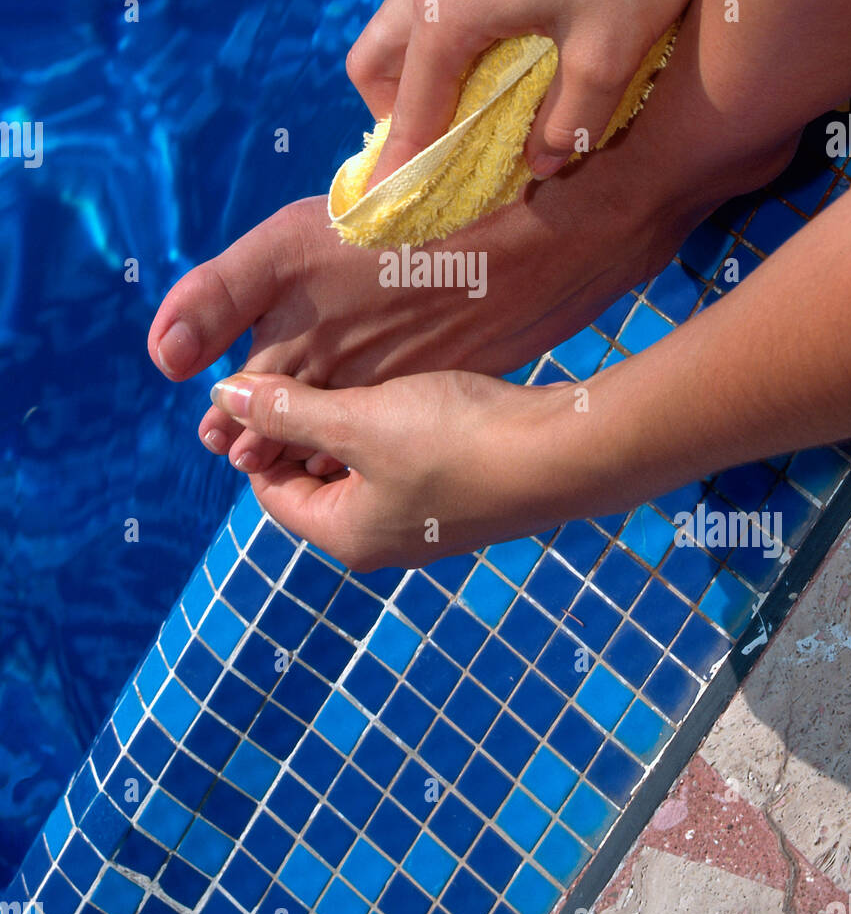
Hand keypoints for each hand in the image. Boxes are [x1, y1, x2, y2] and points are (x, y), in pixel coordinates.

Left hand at [209, 368, 573, 569]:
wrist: (564, 453)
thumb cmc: (455, 440)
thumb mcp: (358, 420)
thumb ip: (288, 411)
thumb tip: (223, 397)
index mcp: (346, 535)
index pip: (271, 491)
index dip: (259, 438)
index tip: (262, 388)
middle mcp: (384, 542)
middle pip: (317, 483)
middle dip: (306, 429)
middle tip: (304, 372)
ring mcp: (429, 525)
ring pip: (366, 469)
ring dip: (353, 424)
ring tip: (354, 371)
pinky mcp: (466, 498)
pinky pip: (409, 464)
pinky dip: (396, 428)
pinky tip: (410, 386)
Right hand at [348, 0, 732, 184]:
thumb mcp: (610, 52)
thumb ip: (567, 123)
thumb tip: (537, 163)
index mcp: (449, 10)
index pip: (407, 112)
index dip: (406, 167)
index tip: (404, 207)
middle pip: (375, 65)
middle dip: (397, 117)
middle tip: (446, 151)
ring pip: (399, 27)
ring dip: (419, 77)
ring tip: (474, 112)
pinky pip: (431, 0)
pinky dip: (442, 43)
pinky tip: (501, 56)